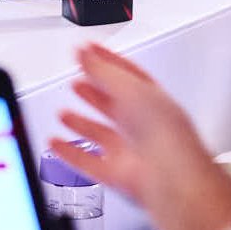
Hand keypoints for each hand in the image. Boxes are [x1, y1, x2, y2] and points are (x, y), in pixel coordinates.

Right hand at [50, 42, 230, 229]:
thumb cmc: (166, 135)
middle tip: (77, 79)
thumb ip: (104, 71)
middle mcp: (143, 126)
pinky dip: (70, 153)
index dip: (107, 60)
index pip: (128, 75)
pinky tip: (57, 144)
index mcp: (152, 101)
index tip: (89, 51)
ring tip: (65, 112)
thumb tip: (84, 54)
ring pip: (102, 134)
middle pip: (115, 105)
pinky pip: (89, 162)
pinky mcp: (119, 175)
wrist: (172, 178)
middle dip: (94, 91)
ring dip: (81, 122)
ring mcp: (131, 151)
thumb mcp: (131, 89)